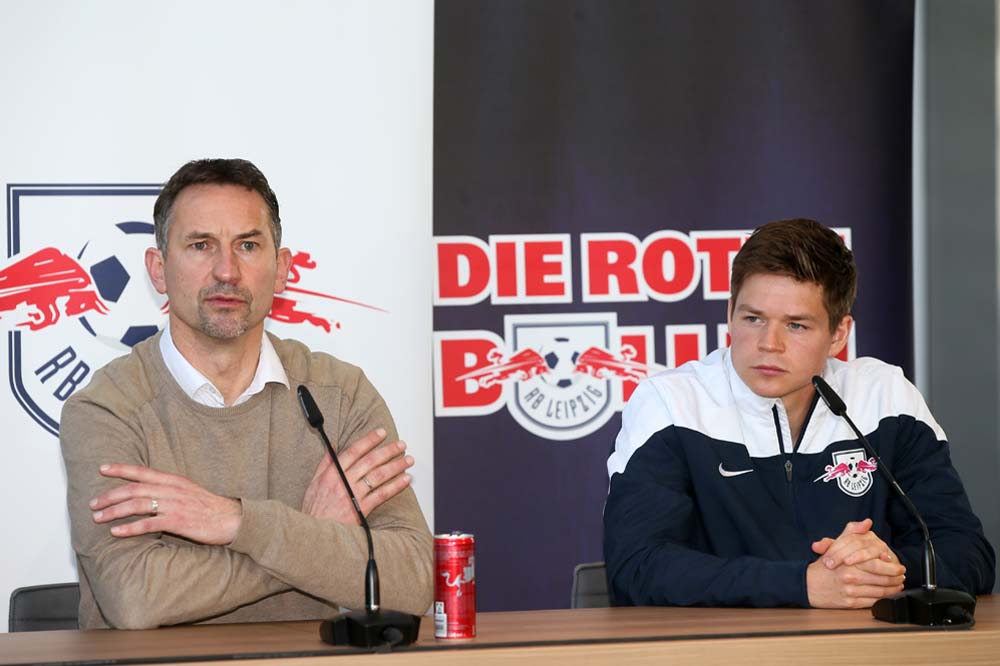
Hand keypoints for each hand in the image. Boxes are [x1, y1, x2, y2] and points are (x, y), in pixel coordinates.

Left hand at [90, 464, 241, 544]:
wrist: (232, 519)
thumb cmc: (211, 507)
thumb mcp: (189, 491)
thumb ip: (169, 490)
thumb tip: (149, 494)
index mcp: (174, 480)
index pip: (142, 471)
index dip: (121, 469)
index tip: (102, 468)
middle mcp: (171, 489)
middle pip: (133, 489)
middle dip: (110, 495)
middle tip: (93, 503)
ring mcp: (174, 505)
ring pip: (137, 505)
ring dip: (114, 511)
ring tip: (98, 518)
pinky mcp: (177, 521)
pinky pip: (148, 524)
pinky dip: (129, 528)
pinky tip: (116, 532)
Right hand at [302, 427, 413, 524]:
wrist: (315, 533)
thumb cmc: (314, 509)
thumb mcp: (314, 483)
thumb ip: (326, 463)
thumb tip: (334, 446)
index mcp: (332, 473)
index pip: (354, 450)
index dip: (369, 440)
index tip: (381, 433)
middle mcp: (343, 482)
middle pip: (370, 461)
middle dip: (388, 451)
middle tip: (401, 445)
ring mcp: (353, 495)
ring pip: (378, 476)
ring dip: (396, 466)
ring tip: (408, 460)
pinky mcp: (361, 509)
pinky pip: (382, 494)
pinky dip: (395, 486)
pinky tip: (405, 479)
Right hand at [806, 519, 905, 608]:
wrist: (806, 584)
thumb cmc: (822, 566)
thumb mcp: (835, 545)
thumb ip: (852, 532)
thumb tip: (866, 523)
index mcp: (848, 562)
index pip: (877, 564)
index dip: (891, 567)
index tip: (898, 566)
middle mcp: (850, 576)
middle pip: (881, 579)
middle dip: (895, 578)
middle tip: (901, 576)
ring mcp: (850, 591)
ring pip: (879, 591)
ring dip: (892, 589)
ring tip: (898, 585)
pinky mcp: (850, 603)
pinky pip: (872, 602)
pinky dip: (883, 599)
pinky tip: (887, 595)